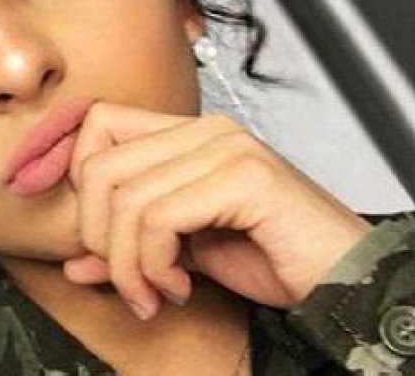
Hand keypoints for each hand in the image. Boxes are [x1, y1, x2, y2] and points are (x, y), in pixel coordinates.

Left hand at [63, 102, 371, 318]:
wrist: (341, 276)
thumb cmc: (266, 257)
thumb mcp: (181, 252)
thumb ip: (128, 249)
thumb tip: (72, 263)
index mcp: (186, 133)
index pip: (98, 122)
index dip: (77, 175)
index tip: (94, 232)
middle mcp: (204, 129)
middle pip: (100, 164)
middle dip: (97, 234)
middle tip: (127, 278)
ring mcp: (226, 147)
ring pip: (126, 198)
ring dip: (128, 264)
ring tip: (154, 292)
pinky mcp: (244, 177)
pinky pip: (161, 218)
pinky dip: (155, 265)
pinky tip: (179, 289)